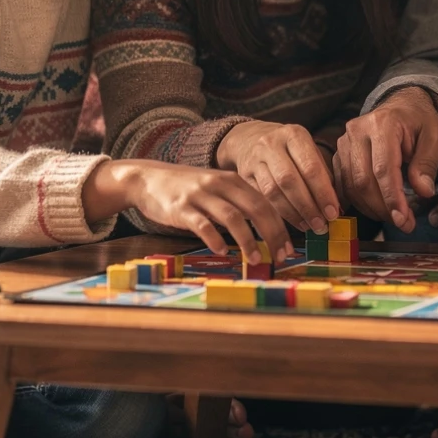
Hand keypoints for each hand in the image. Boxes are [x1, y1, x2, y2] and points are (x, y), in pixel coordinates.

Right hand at [85, 159, 291, 260]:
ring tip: (256, 259)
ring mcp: (200, 195)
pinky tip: (222, 252)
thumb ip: (239, 202)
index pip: (266, 203)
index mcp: (233, 180)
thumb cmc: (188, 188)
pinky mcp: (181, 208)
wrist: (148, 178)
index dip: (281, 227)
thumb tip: (269, 227)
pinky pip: (202, 225)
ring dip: (247, 241)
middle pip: (256, 208)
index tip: (289, 248)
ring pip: (232, 217)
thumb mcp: (217, 187)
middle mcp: (220, 184)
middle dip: (273, 234)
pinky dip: (215, 239)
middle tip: (281, 256)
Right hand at [215, 120, 340, 233]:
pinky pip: (260, 198)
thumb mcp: (307, 150)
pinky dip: (277, 214)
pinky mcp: (242, 175)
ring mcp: (254, 159)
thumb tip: (336, 208)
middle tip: (321, 225)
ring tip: (308, 226)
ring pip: (272, 192)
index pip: (310, 166)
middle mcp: (271, 144)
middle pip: (289, 180)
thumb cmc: (288, 148)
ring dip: (292, 214)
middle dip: (307, 206)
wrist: (250, 138)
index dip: (323, 192)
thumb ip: (322, 174)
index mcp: (294, 135)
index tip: (333, 213)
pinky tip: (291, 223)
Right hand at [335, 88, 437, 231]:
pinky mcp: (339, 154)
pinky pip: (343, 185)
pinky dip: (358, 203)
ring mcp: (344, 142)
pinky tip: (376, 211)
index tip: (404, 220)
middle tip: (405, 224)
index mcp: (383, 123)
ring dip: (372, 209)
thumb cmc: (421, 124)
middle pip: (363, 180)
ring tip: (394, 218)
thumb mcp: (435, 139)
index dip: (392, 198)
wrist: (403, 109)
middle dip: (383, 208)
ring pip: (351, 186)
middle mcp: (357, 130)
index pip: (383, 168)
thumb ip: (428, 164)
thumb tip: (424, 192)